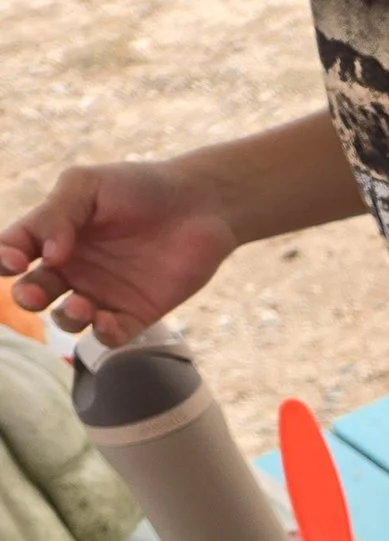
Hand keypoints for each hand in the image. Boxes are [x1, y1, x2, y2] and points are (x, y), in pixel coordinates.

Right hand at [1, 162, 237, 345]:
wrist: (198, 205)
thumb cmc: (139, 188)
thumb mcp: (87, 186)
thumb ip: (58, 214)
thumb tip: (47, 255)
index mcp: (53, 234)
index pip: (16, 250)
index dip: (6, 259)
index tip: (14, 261)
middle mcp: (73, 267)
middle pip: (36, 290)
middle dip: (28, 296)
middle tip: (34, 294)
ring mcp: (104, 292)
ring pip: (70, 318)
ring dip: (67, 318)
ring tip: (80, 307)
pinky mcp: (136, 312)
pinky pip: (111, 335)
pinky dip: (104, 333)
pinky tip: (106, 321)